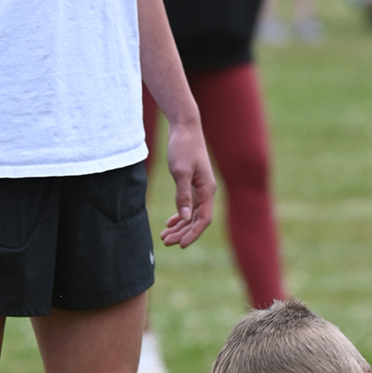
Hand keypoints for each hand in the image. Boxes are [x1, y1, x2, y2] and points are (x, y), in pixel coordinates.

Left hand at [160, 115, 214, 248]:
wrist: (185, 127)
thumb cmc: (183, 147)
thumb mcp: (180, 171)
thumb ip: (182, 195)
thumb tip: (183, 218)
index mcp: (207, 190)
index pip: (203, 220)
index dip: (192, 234)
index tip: (180, 245)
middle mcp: (206, 191)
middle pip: (197, 220)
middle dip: (182, 233)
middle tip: (165, 242)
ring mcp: (200, 188)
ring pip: (192, 214)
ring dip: (179, 227)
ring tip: (164, 237)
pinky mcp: (193, 183)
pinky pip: (189, 206)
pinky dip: (179, 216)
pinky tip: (170, 223)